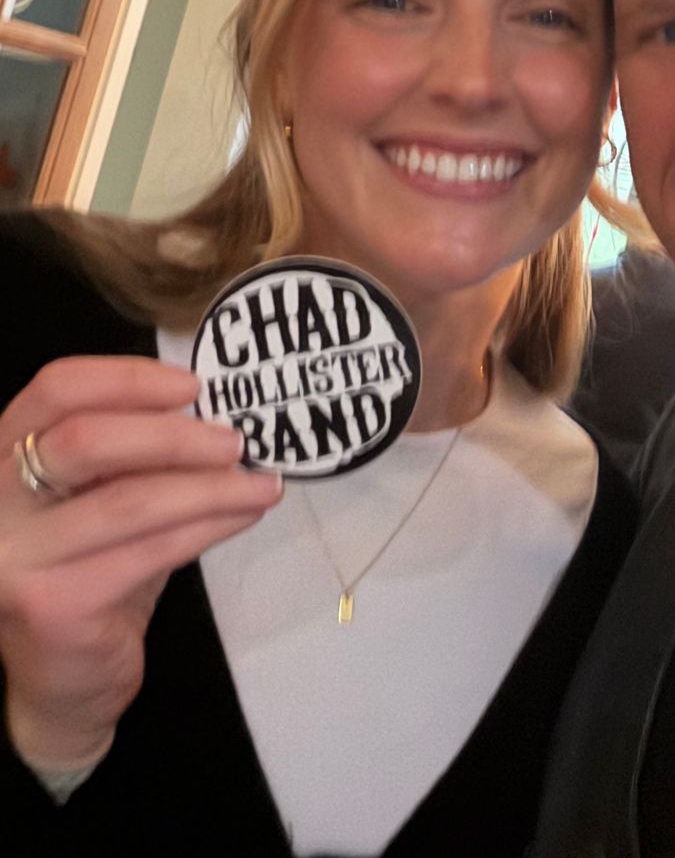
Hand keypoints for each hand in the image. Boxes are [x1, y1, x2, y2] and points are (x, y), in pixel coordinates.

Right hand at [0, 356, 281, 767]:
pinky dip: (209, 526)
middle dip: (173, 435)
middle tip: (235, 442)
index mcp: (2, 455)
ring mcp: (16, 557)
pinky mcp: (52, 604)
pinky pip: (151, 550)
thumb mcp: (101, 496)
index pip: (56, 389)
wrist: (64, 682)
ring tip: (261, 484)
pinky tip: (242, 517)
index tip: (191, 387)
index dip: (127, 379)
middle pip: (86, 439)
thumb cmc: (91, 570)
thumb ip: (134, 454)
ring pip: (128, 500)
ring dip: (210, 487)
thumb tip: (216, 412)